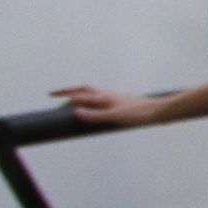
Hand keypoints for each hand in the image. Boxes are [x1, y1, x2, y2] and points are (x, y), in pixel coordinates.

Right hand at [49, 84, 180, 131]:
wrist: (157, 111)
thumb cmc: (137, 114)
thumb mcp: (114, 117)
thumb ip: (94, 115)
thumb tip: (74, 111)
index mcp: (103, 96)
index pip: (78, 95)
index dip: (63, 96)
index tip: (49, 97)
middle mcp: (106, 94)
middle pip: (82, 89)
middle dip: (67, 92)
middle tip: (52, 95)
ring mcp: (112, 96)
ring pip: (91, 92)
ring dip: (78, 94)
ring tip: (67, 99)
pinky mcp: (118, 101)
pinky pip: (98, 98)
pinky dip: (89, 99)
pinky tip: (90, 105)